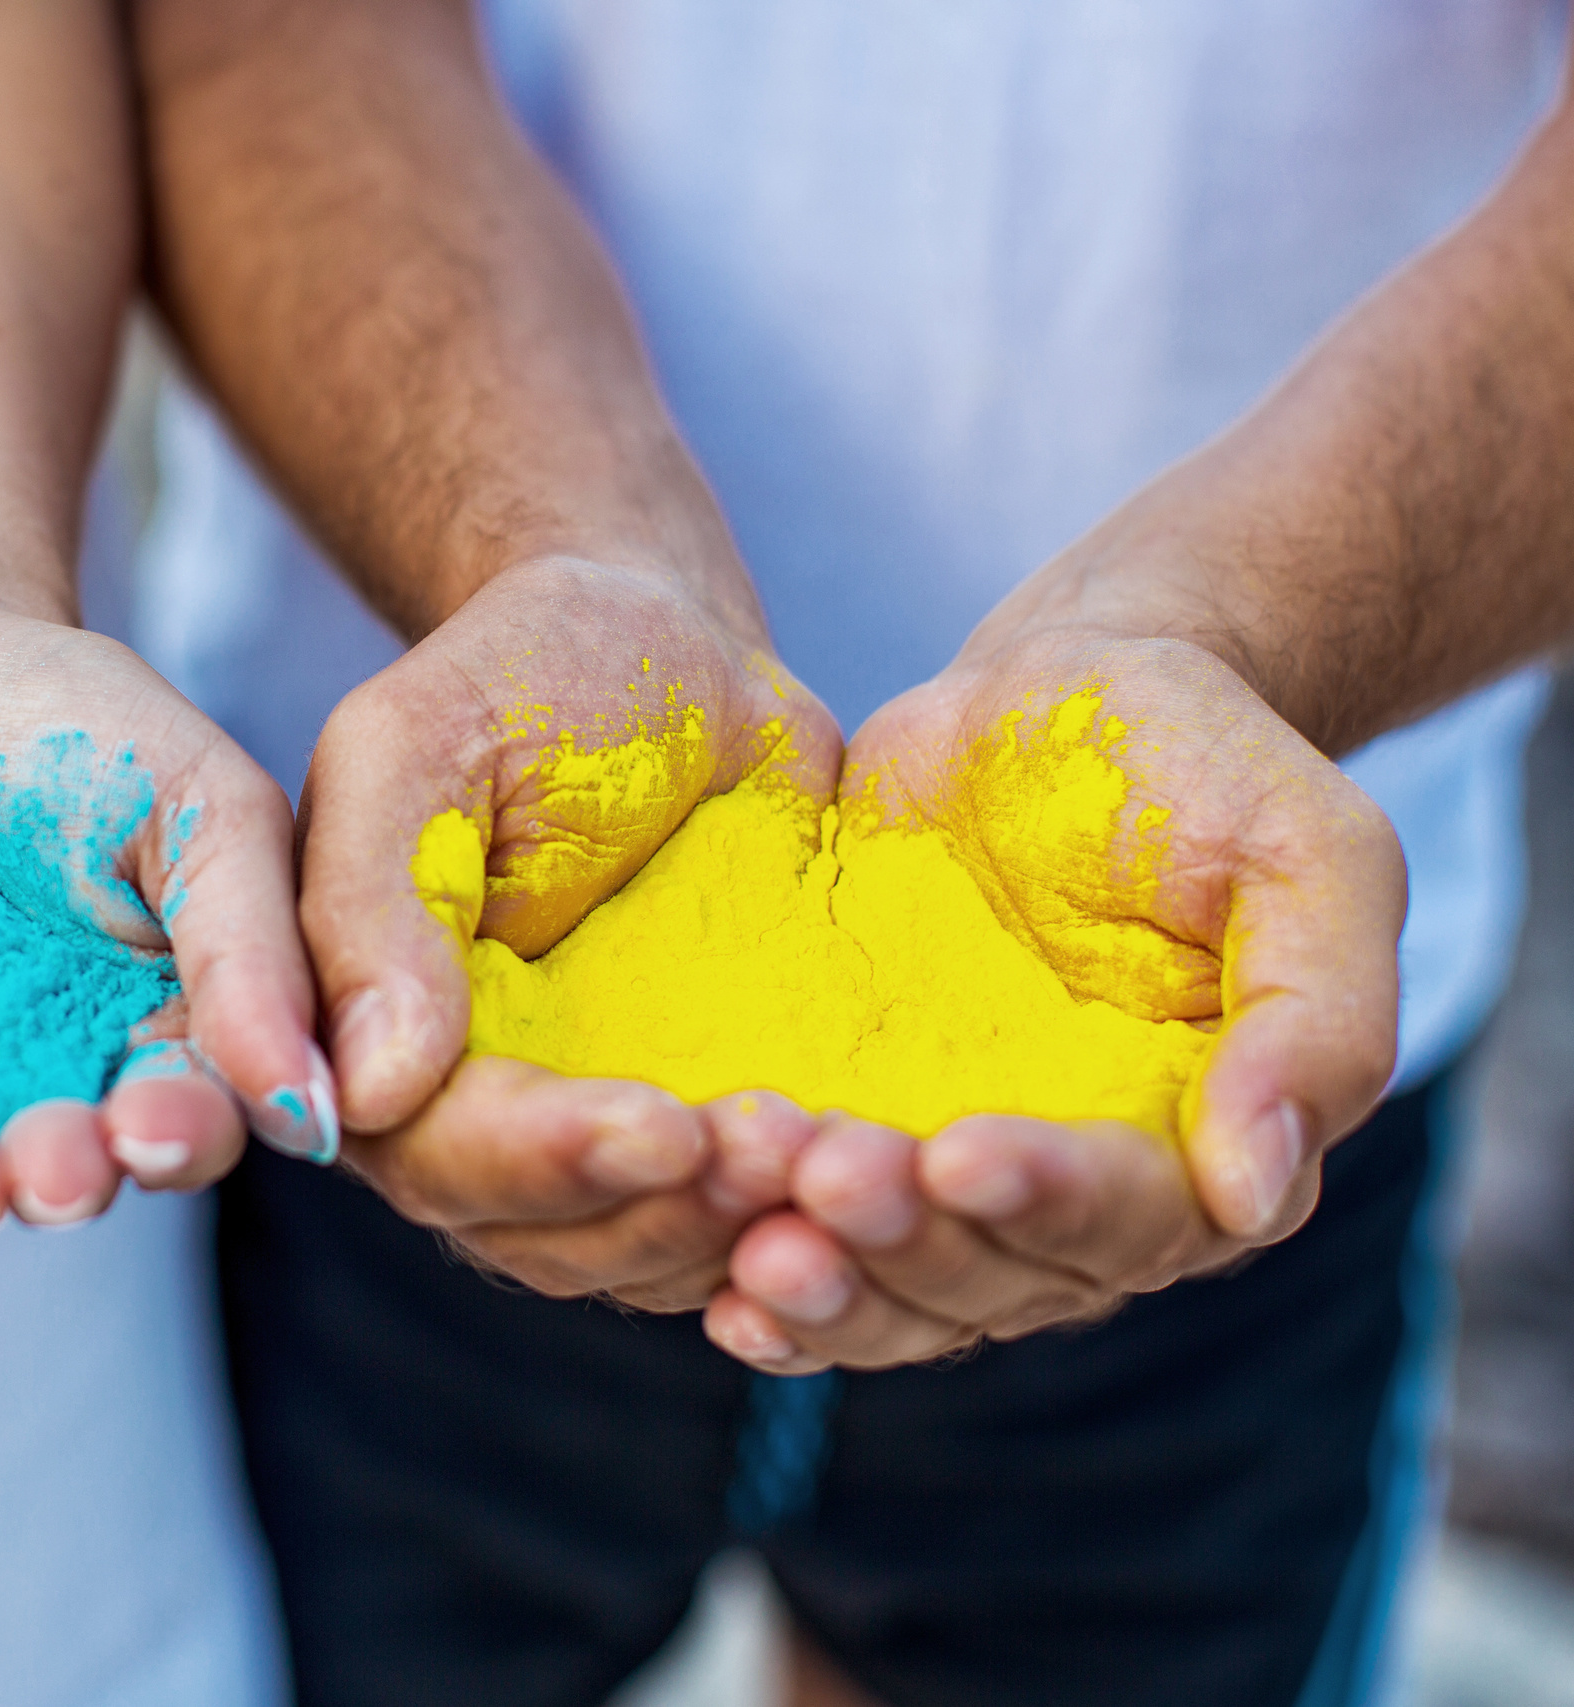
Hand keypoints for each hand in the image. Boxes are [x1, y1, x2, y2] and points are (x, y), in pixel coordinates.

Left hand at [0, 597, 318, 1237]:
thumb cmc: (76, 714)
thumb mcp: (201, 807)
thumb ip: (254, 949)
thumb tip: (318, 1110)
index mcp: (167, 1032)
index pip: (192, 1119)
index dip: (178, 1138)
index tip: (150, 1126)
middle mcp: (57, 1084)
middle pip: (71, 1173)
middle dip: (61, 1181)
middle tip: (46, 1172)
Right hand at [300, 555, 846, 1303]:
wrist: (672, 652)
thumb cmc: (525, 672)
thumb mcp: (417, 747)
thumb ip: (373, 908)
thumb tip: (366, 1096)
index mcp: (368, 1037)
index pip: (439, 1155)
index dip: (546, 1160)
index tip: (668, 1128)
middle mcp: (464, 1113)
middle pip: (542, 1237)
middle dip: (664, 1208)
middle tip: (785, 1144)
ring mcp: (584, 1133)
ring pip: (645, 1256)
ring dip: (742, 1229)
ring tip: (844, 1157)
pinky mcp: (697, 1125)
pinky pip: (739, 1220)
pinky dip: (806, 1215)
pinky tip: (884, 1165)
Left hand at [704, 630, 1403, 1369]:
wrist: (1050, 697)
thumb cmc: (1202, 765)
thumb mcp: (1310, 853)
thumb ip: (1320, 1018)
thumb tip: (1257, 1194)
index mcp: (1207, 1151)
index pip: (1129, 1218)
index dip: (1042, 1198)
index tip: (958, 1156)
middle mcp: (1080, 1202)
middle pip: (994, 1275)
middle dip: (904, 1237)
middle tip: (817, 1177)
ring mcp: (957, 1182)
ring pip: (897, 1288)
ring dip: (824, 1277)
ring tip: (750, 1231)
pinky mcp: (859, 1136)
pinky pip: (818, 1244)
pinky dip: (769, 1284)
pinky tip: (716, 1296)